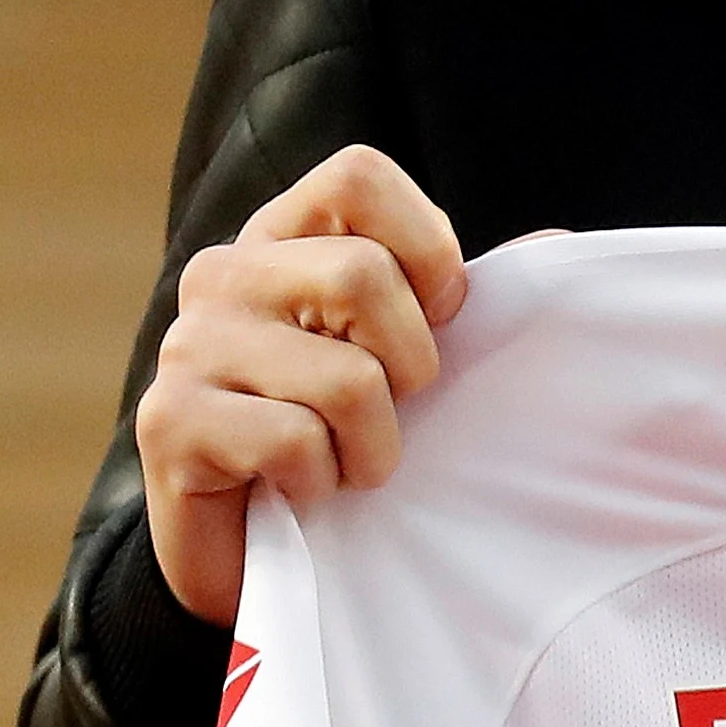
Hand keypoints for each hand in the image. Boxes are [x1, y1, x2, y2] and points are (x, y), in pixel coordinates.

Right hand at [134, 145, 466, 625]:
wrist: (259, 549)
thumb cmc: (346, 434)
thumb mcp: (409, 352)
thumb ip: (462, 297)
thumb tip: (557, 244)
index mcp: (284, 236)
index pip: (357, 176)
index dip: (425, 245)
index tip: (440, 316)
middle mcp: (225, 273)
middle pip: (361, 275)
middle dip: (413, 364)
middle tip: (393, 409)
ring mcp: (187, 344)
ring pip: (345, 376)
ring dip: (374, 444)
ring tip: (347, 461)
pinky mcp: (168, 421)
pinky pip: (295, 443)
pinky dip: (324, 481)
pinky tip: (302, 490)